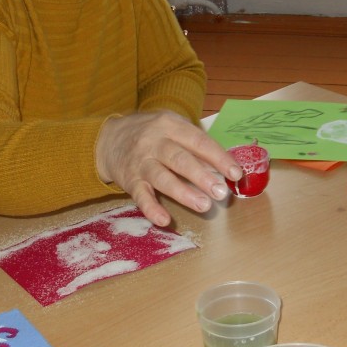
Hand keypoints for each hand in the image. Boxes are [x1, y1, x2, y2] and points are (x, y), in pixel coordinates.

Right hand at [95, 110, 242, 225]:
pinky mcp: (130, 180)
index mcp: (171, 126)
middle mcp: (155, 142)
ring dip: (183, 193)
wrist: (109, 137)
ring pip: (162, 178)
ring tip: (204, 206)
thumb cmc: (152, 134)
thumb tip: (223, 170)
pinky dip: (151, 209)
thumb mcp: (173, 128)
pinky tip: (164, 220)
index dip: (219, 158)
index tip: (236, 173)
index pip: (199, 142)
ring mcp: (141, 162)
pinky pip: (141, 196)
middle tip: (221, 192)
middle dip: (202, 176)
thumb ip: (196, 146)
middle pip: (180, 160)